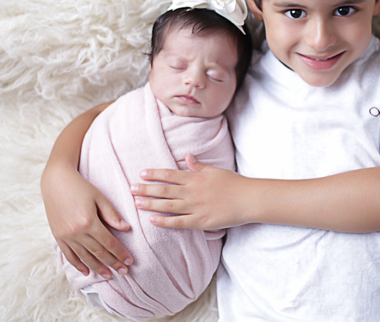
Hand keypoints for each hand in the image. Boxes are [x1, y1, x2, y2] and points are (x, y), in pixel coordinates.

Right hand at [41, 165, 133, 278]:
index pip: (109, 242)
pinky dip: (78, 264)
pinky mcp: (58, 236)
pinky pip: (69, 255)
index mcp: (89, 221)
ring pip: (84, 257)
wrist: (55, 181)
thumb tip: (127, 228)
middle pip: (98, 252)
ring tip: (109, 275)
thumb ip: (112, 214)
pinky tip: (87, 271)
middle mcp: (76, 232)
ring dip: (98, 267)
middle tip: (124, 272)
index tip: (130, 260)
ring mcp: (66, 236)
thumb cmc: (80, 187)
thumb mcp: (99, 197)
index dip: (120, 253)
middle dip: (112, 263)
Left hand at [131, 154, 249, 229]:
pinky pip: (179, 222)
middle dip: (146, 189)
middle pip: (165, 190)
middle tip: (131, 189)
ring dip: (151, 204)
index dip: (154, 174)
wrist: (248, 199)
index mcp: (196, 178)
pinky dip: (165, 222)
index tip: (141, 174)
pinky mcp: (200, 221)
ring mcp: (196, 207)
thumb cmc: (233, 183)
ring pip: (168, 206)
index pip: (170, 174)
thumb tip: (186, 156)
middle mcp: (193, 192)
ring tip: (136, 203)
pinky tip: (152, 220)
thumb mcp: (215, 170)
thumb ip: (198, 166)